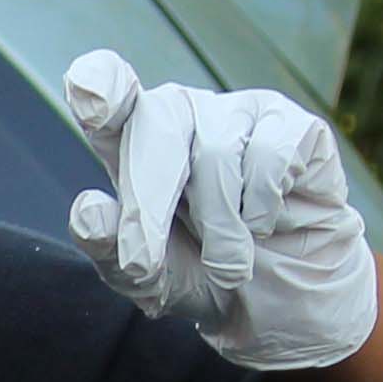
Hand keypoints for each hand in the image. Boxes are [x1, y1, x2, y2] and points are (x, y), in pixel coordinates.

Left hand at [63, 50, 382, 374]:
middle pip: (156, 125)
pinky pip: (272, 156)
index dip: (100, 87)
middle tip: (145, 263)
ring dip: (218, 224)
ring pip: (217, 152)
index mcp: (131, 140)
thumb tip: (88, 210)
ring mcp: (239, 113)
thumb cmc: (200, 271)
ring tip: (227, 261)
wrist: (280, 295)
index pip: (109, 96)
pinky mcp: (295, 125)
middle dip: (149, 203)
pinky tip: (264, 224)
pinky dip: (262, 208)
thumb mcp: (145, 278)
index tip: (88, 92)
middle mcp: (182, 113)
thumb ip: (108, 249)